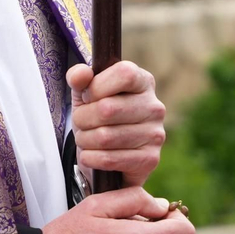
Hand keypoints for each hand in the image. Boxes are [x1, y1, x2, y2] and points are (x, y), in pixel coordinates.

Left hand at [68, 61, 165, 186]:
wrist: (109, 157)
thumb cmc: (97, 115)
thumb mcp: (84, 93)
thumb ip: (79, 77)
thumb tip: (81, 74)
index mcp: (143, 82)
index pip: (124, 74)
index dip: (97, 86)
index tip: (87, 97)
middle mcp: (154, 107)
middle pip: (107, 109)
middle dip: (83, 118)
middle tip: (80, 122)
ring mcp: (155, 134)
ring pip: (105, 137)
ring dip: (85, 139)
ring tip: (85, 138)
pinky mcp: (150, 159)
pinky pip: (110, 159)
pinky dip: (91, 158)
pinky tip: (89, 155)